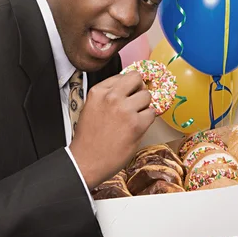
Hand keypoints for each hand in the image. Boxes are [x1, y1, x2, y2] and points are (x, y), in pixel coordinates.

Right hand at [69, 71, 154, 189]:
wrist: (85, 161)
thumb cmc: (89, 137)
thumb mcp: (91, 107)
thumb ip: (108, 95)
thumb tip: (129, 88)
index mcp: (98, 91)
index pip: (123, 75)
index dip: (130, 85)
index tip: (132, 91)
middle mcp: (111, 97)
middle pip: (137, 79)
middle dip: (139, 89)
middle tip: (137, 101)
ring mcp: (124, 110)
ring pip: (147, 96)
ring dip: (144, 106)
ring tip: (135, 117)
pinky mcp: (136, 125)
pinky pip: (152, 114)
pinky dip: (147, 120)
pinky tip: (137, 127)